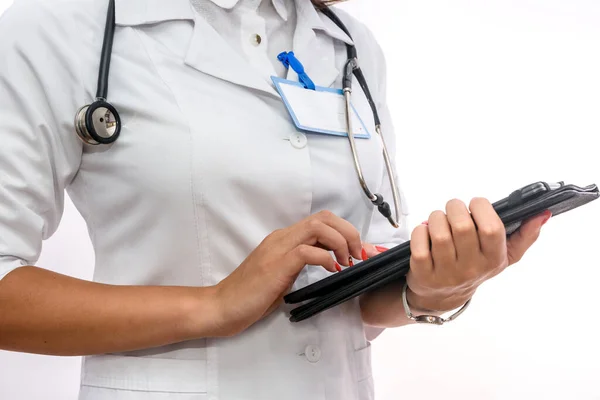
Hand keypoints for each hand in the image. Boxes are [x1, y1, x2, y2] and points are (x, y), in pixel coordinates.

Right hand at [212, 210, 362, 336]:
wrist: (222, 306)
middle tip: (358, 254)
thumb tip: (326, 262)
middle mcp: (282, 238)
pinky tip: (332, 270)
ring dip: (341, 242)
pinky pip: (307, 250)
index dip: (345, 231)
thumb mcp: (282, 275)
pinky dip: (326, 257)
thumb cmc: (250, 295)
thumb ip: (300, 264)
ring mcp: (278, 249)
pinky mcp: (277, 264)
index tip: (358, 250)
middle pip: (324, 217)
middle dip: (349, 232)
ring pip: (319, 227)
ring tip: (347, 261)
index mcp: (284, 239)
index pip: (320, 220)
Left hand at [406, 198, 550, 311]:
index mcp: (493, 259)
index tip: (476, 205)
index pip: (491, 228)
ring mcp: (445, 272)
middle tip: (454, 209)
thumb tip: (541, 214)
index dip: (481, 208)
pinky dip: (420, 231)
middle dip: (455, 208)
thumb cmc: (474, 267)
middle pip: (462, 226)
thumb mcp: (504, 256)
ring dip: (436, 218)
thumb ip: (524, 236)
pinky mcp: (423, 273)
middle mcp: (471, 268)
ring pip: (439, 233)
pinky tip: (426, 233)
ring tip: (439, 221)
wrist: (442, 295)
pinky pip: (419, 243)